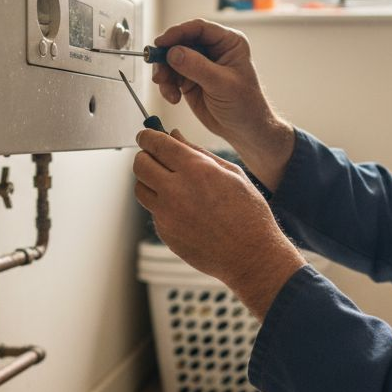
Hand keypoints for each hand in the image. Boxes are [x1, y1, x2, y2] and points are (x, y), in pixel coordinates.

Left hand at [134, 129, 305, 319]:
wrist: (251, 255)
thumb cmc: (248, 213)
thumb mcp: (231, 173)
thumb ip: (199, 152)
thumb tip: (174, 136)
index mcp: (196, 170)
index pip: (156, 143)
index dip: (148, 136)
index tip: (147, 136)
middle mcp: (176, 191)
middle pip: (140, 164)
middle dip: (146, 157)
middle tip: (156, 158)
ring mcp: (167, 215)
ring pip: (140, 189)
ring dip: (149, 182)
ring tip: (169, 184)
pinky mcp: (165, 234)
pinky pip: (153, 212)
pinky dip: (162, 206)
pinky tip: (185, 210)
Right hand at [151, 19, 294, 189]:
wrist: (244, 130)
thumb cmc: (245, 106)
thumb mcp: (222, 84)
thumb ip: (197, 67)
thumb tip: (173, 53)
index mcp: (228, 42)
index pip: (199, 28)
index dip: (177, 33)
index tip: (161, 43)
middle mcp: (213, 49)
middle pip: (180, 42)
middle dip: (166, 57)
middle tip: (159, 73)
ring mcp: (200, 64)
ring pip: (171, 59)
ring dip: (164, 74)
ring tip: (168, 91)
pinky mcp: (190, 79)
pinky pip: (171, 76)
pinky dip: (167, 86)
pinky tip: (174, 98)